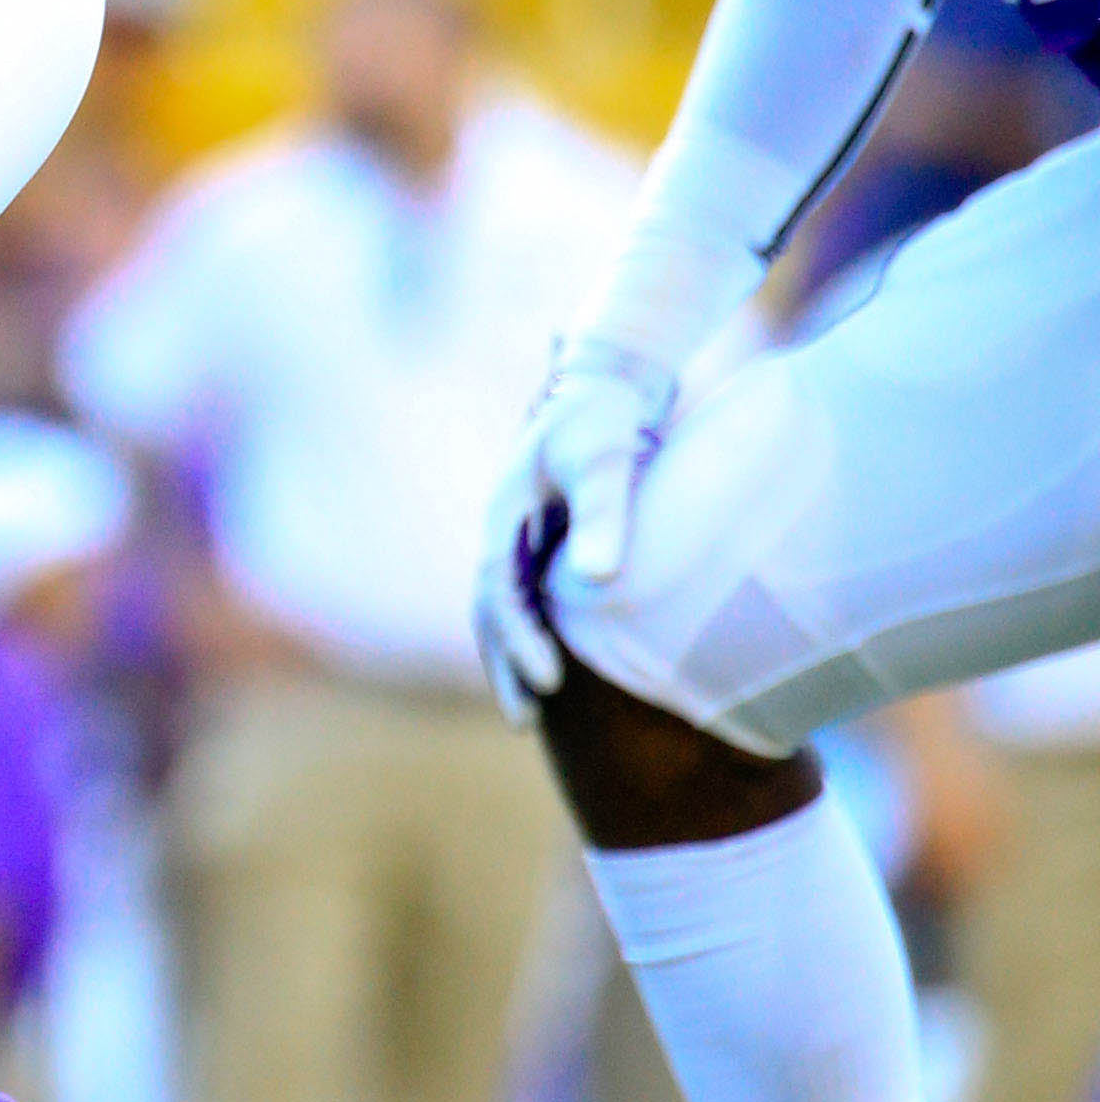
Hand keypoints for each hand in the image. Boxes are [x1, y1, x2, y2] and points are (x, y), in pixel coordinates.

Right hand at [473, 351, 674, 720]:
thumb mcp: (607, 458)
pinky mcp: (548, 543)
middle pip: (490, 612)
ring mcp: (522, 539)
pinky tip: (561, 667)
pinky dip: (536, 636)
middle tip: (525, 719)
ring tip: (532, 711)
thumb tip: (598, 580)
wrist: (611, 382)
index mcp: (505, 516)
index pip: (501, 593)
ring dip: (514, 657)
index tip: (551, 681)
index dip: (521, 639)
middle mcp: (505, 533)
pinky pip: (532, 600)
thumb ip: (603, 513)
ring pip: (505, 611)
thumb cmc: (607, 417)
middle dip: (504, 664)